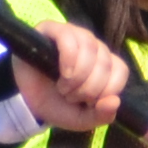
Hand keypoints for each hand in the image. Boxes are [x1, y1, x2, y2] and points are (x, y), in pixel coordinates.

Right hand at [13, 18, 131, 131]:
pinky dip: (68, 59)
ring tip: (63, 88)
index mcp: (104, 63)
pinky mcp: (52, 29)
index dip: (108, 89)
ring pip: (89, 47)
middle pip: (104, 62)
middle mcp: (92, 45)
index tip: (90, 103)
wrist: (26, 102)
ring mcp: (73, 34)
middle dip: (88, 88)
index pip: (120, 70)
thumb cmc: (57, 105)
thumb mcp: (82, 119)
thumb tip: (114, 101)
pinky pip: (68, 38)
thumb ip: (102, 115)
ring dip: (77, 76)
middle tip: (70, 97)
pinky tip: (62, 74)